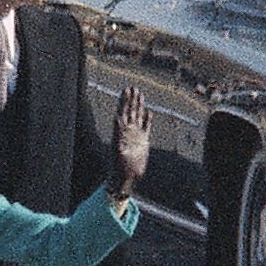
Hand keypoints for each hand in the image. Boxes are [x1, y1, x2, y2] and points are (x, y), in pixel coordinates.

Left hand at [108, 85, 149, 201]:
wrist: (127, 178)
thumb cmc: (120, 169)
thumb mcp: (119, 157)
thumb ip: (119, 146)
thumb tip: (117, 134)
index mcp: (120, 133)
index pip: (122, 113)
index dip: (123, 102)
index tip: (125, 91)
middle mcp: (127, 132)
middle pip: (129, 111)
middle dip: (130, 99)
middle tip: (132, 87)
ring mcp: (135, 136)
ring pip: (137, 116)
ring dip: (138, 105)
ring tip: (139, 93)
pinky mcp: (143, 141)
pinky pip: (146, 127)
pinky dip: (147, 119)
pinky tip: (148, 111)